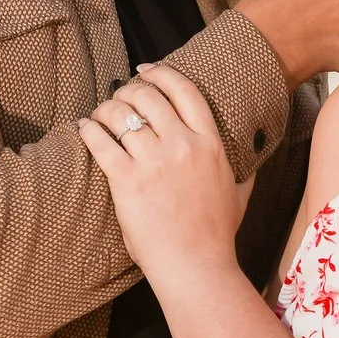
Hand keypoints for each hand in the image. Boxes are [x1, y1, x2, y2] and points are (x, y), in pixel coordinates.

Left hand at [75, 63, 245, 287]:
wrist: (197, 266)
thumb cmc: (217, 235)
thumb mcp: (239, 194)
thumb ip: (244, 170)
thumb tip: (254, 158)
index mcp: (210, 143)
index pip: (184, 90)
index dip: (160, 73)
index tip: (144, 70)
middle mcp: (182, 145)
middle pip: (147, 96)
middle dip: (127, 91)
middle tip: (118, 100)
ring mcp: (154, 161)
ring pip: (120, 115)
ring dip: (105, 110)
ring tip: (99, 116)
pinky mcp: (127, 180)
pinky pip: (100, 141)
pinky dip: (88, 129)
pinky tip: (84, 130)